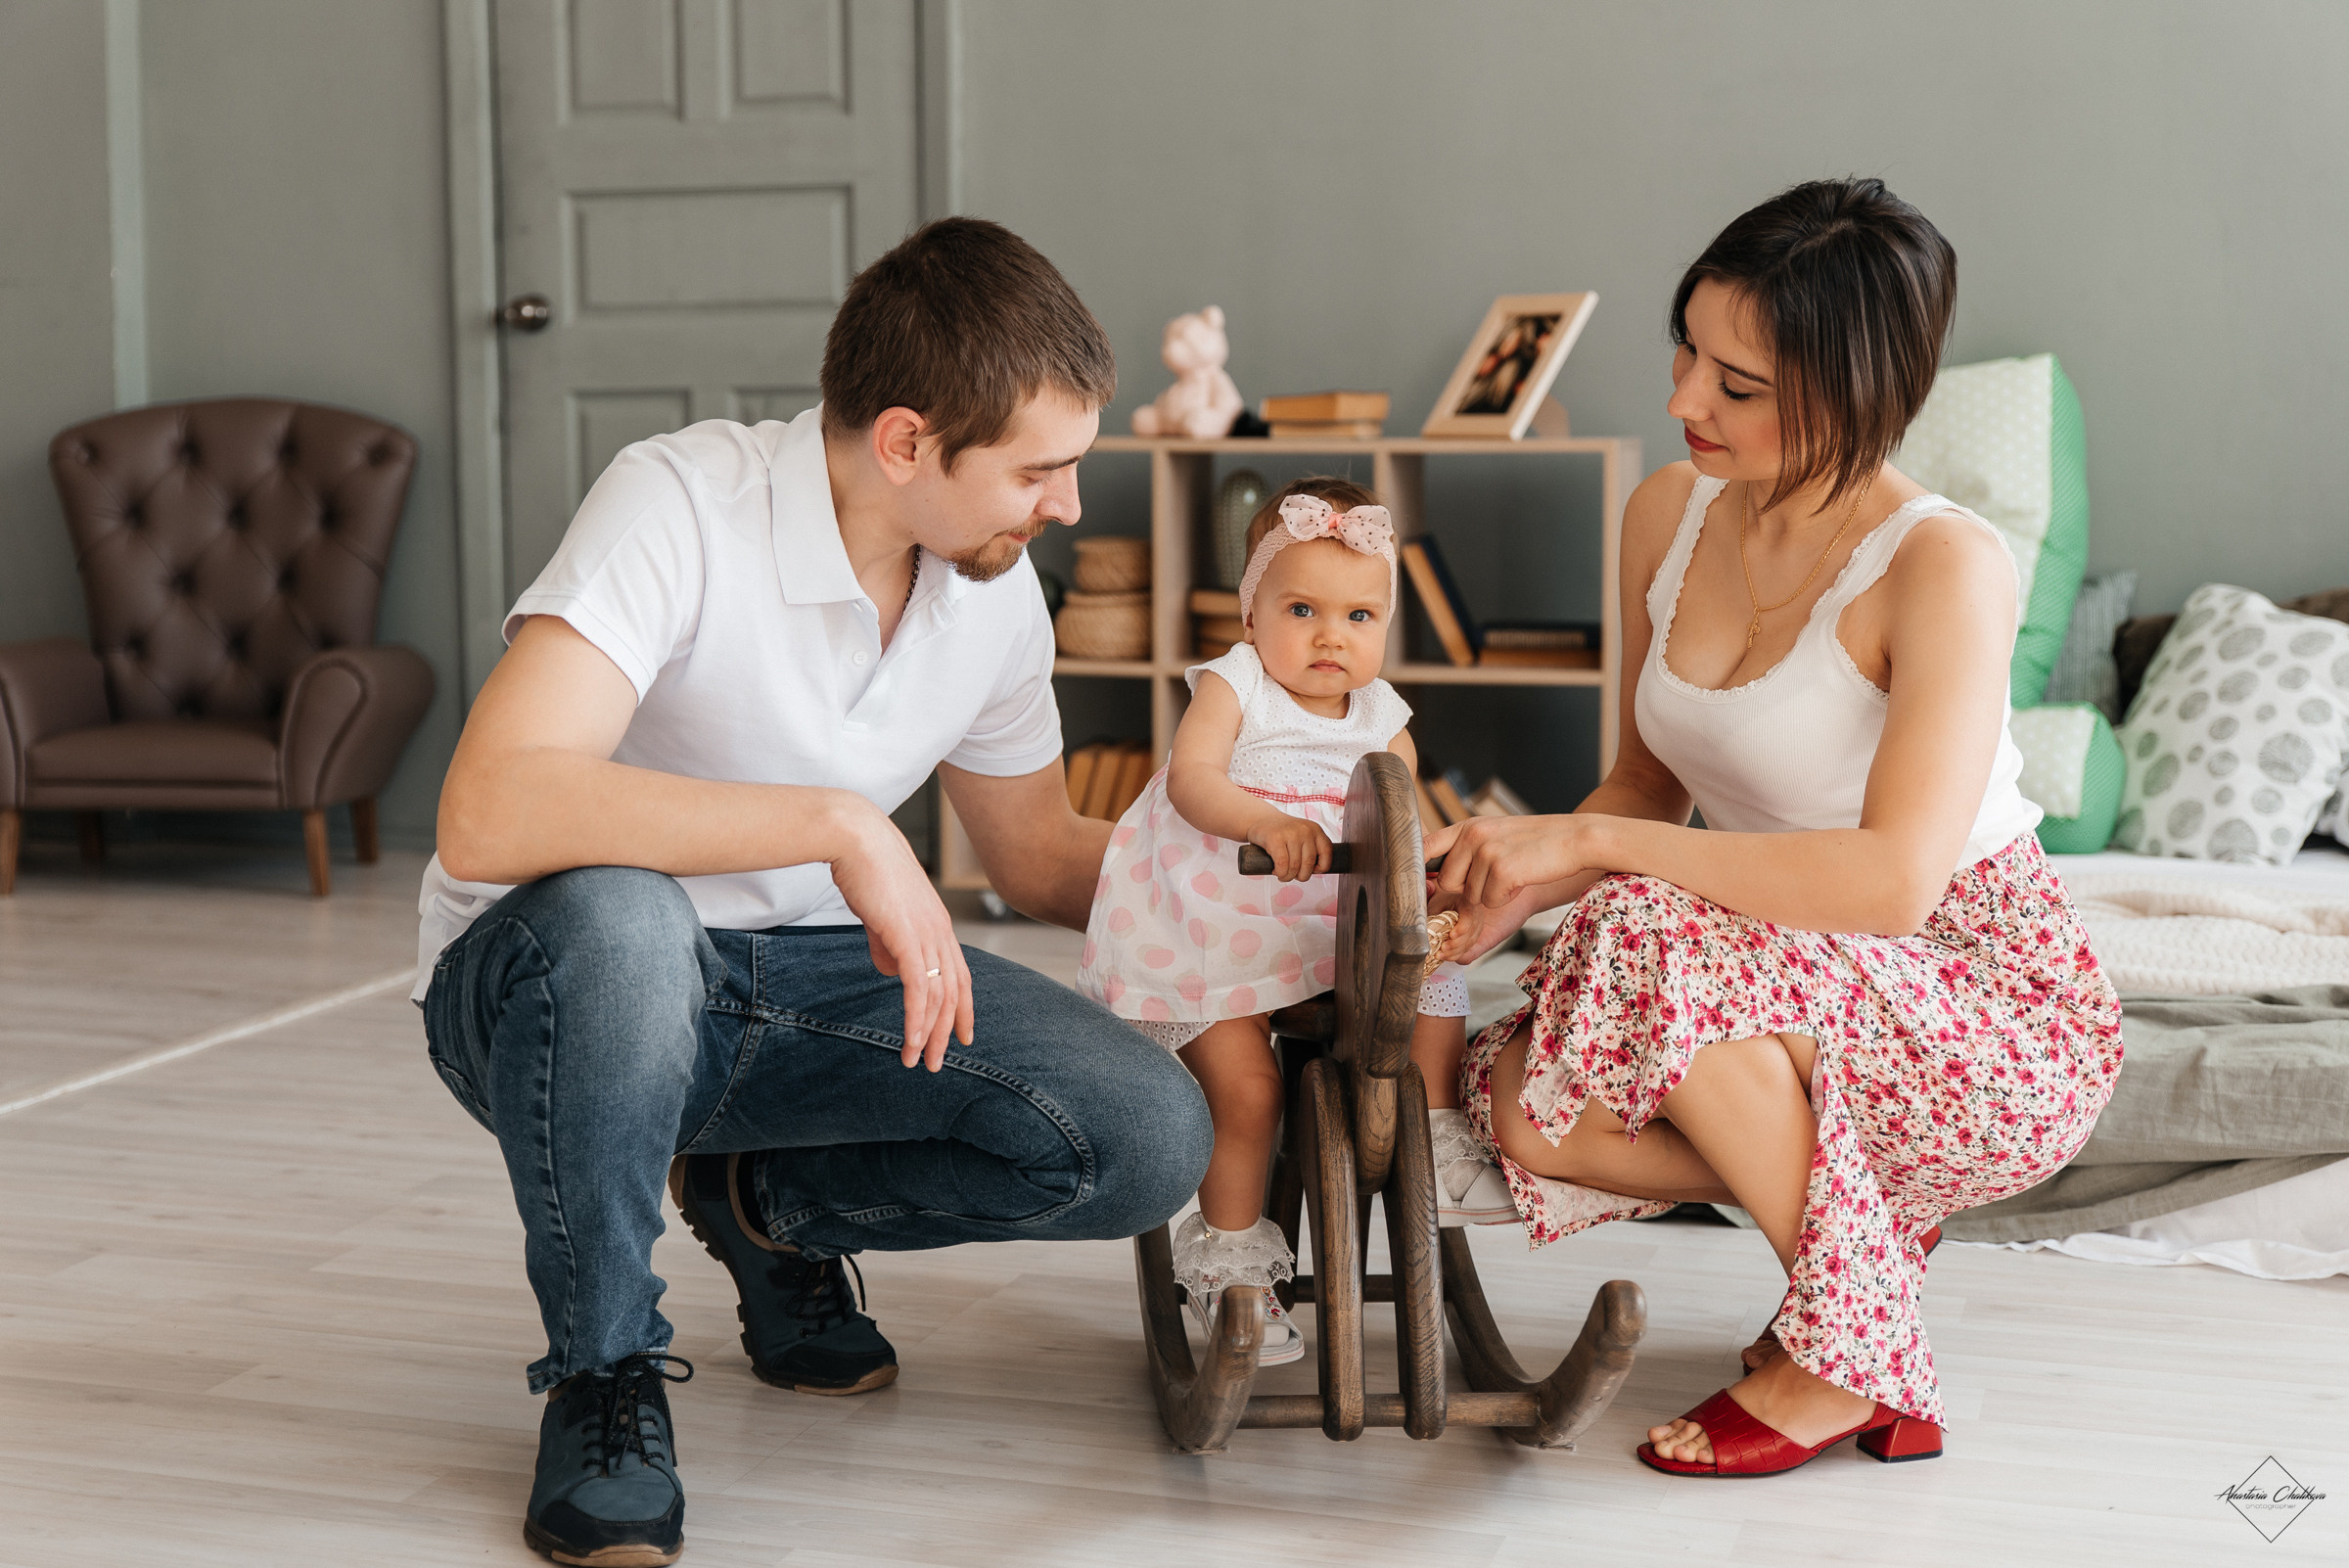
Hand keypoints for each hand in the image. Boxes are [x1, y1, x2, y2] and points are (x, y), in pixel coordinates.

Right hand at [823, 797, 974, 1070]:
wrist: (856, 838)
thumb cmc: (865, 869)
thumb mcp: (882, 914)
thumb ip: (888, 943)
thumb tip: (890, 972)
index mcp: (938, 925)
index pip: (960, 975)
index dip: (963, 1008)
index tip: (963, 1036)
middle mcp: (940, 932)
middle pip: (954, 993)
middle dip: (948, 1032)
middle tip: (938, 1063)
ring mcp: (927, 934)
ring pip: (938, 996)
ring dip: (929, 1033)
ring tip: (919, 1061)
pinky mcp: (908, 937)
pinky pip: (919, 988)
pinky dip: (917, 1018)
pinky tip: (911, 1040)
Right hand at [1246, 813, 1332, 881]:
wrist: (1261, 820)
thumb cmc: (1282, 832)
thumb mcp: (1302, 834)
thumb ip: (1312, 848)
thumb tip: (1316, 870)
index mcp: (1315, 829)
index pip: (1327, 851)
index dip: (1322, 867)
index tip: (1314, 871)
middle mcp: (1305, 830)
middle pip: (1309, 863)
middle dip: (1301, 876)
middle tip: (1293, 875)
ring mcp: (1290, 833)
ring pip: (1295, 866)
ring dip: (1288, 876)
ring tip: (1283, 874)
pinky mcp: (1275, 839)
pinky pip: (1282, 865)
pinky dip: (1280, 873)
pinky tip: (1276, 871)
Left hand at [1425, 814, 1602, 913]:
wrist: (1575, 838)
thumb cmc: (1538, 840)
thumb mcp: (1496, 833)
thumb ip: (1469, 847)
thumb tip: (1440, 875)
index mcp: (1468, 826)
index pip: (1426, 846)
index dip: (1419, 868)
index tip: (1419, 883)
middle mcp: (1472, 835)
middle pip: (1448, 882)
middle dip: (1468, 889)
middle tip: (1496, 877)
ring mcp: (1486, 852)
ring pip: (1470, 896)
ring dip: (1491, 894)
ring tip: (1514, 874)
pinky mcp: (1501, 870)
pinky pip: (1490, 902)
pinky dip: (1506, 899)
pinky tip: (1522, 880)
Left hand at [1425, 898, 1487, 967]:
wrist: (1452, 903)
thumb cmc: (1444, 902)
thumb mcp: (1437, 904)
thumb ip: (1434, 915)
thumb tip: (1423, 929)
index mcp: (1467, 904)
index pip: (1469, 916)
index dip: (1462, 928)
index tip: (1451, 935)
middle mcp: (1475, 916)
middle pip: (1469, 933)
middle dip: (1455, 943)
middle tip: (1443, 948)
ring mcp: (1476, 928)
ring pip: (1468, 943)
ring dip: (1454, 952)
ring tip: (1440, 955)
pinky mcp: (1473, 938)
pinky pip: (1466, 949)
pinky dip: (1455, 955)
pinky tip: (1445, 957)